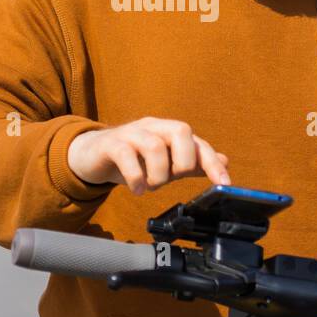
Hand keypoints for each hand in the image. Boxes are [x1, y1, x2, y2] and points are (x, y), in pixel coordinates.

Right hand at [66, 117, 230, 194]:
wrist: (93, 155)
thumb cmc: (133, 158)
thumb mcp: (165, 162)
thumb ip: (193, 161)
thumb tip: (224, 162)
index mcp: (170, 132)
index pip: (198, 143)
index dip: (212, 163)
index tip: (223, 184)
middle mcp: (154, 127)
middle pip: (181, 130)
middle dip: (183, 161)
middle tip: (173, 179)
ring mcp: (132, 133)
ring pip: (154, 145)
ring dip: (158, 174)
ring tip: (152, 187)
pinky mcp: (111, 143)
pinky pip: (125, 154)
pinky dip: (135, 176)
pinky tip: (137, 189)